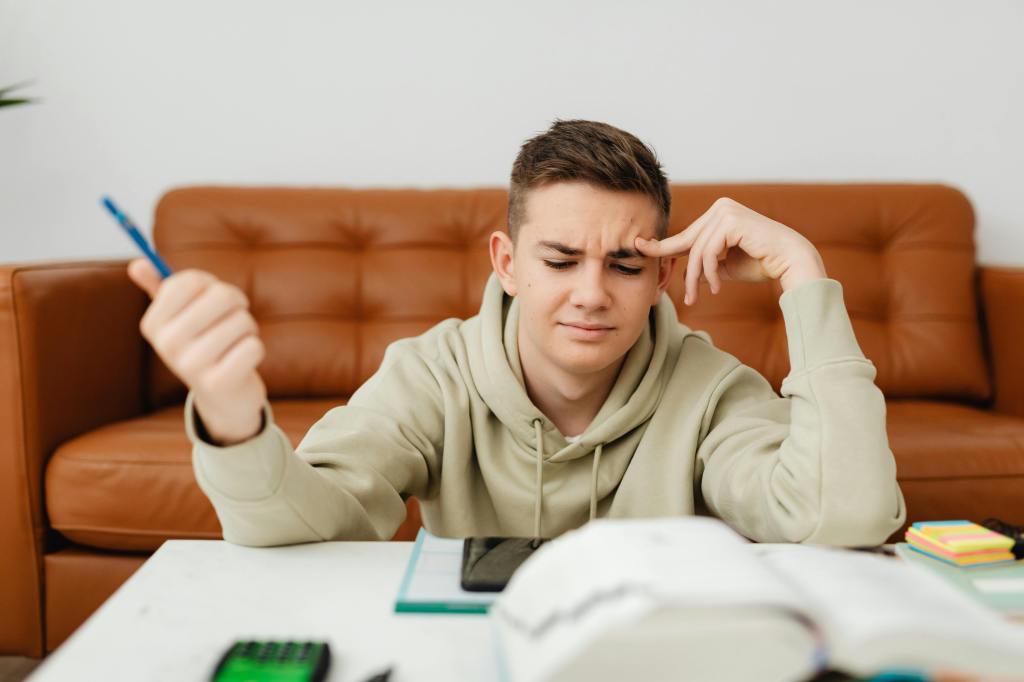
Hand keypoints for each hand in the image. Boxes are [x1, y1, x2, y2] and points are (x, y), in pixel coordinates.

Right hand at [128, 258, 266, 444]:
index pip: (190, 280)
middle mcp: (166, 344)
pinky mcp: (218, 383)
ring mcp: (190, 366)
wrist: (222, 397)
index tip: (212, 297)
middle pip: (222, 296)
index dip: (211, 284)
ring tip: (235, 343)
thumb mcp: (180, 318)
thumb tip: (137, 263)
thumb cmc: (204, 345)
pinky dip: (255, 349)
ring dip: (248, 328)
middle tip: (234, 316)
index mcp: (153, 324)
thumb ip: (161, 290)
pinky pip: (253, 346)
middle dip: (238, 303)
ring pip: (243, 320)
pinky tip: (241, 361)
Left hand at [635, 197, 826, 305]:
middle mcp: (720, 207)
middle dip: (686, 273)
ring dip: (698, 278)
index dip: (662, 246)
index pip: (686, 234)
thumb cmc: (761, 263)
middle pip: (688, 243)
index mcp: (717, 213)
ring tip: (703, 295)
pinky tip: (717, 286)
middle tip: (689, 298)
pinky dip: (709, 273)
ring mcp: (725, 211)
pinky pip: (707, 252)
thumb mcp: (724, 264)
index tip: (639, 249)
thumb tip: (681, 270)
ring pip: (696, 251)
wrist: (791, 262)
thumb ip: (704, 261)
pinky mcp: (730, 220)